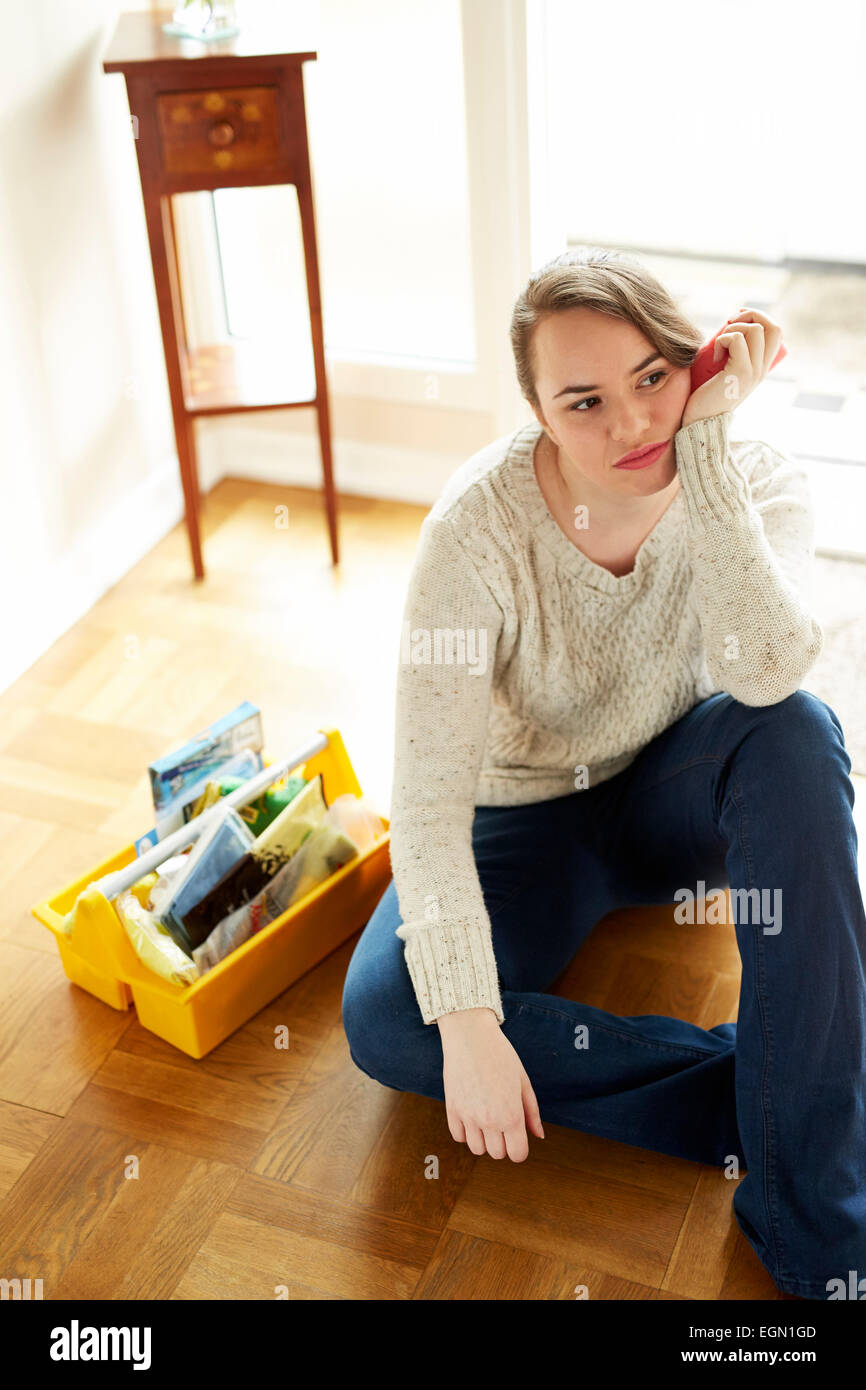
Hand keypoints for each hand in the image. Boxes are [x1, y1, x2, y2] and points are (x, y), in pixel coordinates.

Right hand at [437, 1007, 544, 1160]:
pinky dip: (466, 1131)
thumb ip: (531, 1112)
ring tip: (486, 1119)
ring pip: (476, 1149)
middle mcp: (490, 1121)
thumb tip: (538, 1135)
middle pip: (497, 1154)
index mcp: (511, 1115)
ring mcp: (468, 1117)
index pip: (517, 1155)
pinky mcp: (452, 1109)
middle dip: (503, 1142)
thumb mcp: (523, 1082)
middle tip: (503, 1121)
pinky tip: (472, 1115)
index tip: (518, 1136)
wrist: (471, 1036)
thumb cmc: (500, 1055)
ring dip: (483, 1139)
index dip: (519, 1148)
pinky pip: (459, 1136)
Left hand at [682, 306, 783, 427]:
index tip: (735, 320)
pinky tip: (714, 356)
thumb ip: (731, 358)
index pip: (775, 332)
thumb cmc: (704, 398)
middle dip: (752, 315)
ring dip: (734, 328)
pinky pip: (737, 340)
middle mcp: (762, 370)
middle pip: (774, 327)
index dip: (758, 318)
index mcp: (761, 368)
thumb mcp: (724, 373)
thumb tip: (725, 333)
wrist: (698, 423)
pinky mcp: (741, 372)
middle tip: (729, 323)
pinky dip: (724, 339)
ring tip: (720, 344)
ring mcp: (754, 371)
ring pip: (757, 330)